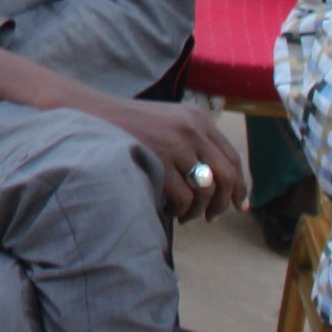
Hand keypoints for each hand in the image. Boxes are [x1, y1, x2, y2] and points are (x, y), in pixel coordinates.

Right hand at [98, 96, 250, 221]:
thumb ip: (190, 141)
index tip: (240, 205)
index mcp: (197, 118)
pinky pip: (183, 197)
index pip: (231, 157)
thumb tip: (214, 180)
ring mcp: (175, 144)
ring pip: (206, 190)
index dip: (240, 185)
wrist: (90, 114)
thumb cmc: (127, 124)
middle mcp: (191, 129)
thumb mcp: (166, 122)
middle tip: (214, 217)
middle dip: (224, 203)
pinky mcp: (158, 160)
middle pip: (226, 175)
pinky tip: (169, 211)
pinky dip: (179, 210)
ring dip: (199, 210)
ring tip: (186, 216)